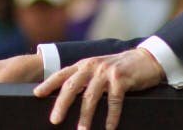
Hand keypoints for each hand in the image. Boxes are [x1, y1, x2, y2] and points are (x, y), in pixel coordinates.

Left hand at [33, 48, 164, 129]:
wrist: (146, 60)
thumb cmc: (120, 69)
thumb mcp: (99, 69)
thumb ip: (85, 78)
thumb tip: (67, 97)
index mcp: (85, 64)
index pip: (62, 73)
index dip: (49, 83)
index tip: (36, 94)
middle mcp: (93, 66)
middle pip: (72, 86)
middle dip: (62, 104)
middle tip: (54, 120)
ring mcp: (107, 72)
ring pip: (91, 97)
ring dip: (86, 116)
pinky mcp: (121, 80)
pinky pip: (114, 101)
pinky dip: (111, 116)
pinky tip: (109, 128)